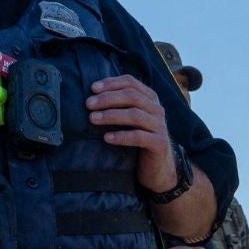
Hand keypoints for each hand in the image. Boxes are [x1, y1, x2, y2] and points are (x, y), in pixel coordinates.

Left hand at [86, 75, 174, 190]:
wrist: (157, 166)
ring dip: (111, 115)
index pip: (131, 82)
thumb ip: (120, 105)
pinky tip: (106, 138)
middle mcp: (157, 109)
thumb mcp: (131, 118)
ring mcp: (160, 126)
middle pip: (132, 96)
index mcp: (150, 98)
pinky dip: (121, 136)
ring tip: (93, 119)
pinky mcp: (159, 143)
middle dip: (108, 98)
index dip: (111, 83)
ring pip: (135, 115)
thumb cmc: (138, 138)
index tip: (92, 88)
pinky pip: (138, 137)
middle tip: (88, 104)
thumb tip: (93, 95)